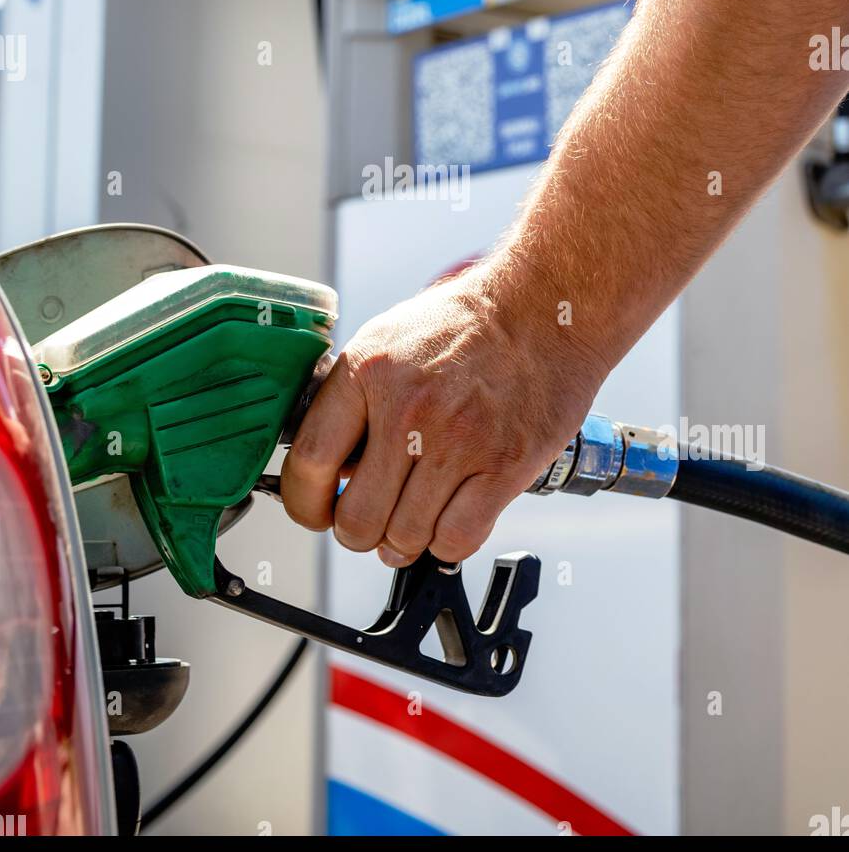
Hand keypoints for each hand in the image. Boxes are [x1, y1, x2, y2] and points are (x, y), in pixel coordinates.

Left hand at [280, 251, 607, 565]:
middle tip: (372, 523)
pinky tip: (450, 520)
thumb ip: (355, 399)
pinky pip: (457, 539)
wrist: (545, 308)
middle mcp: (408, 408)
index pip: (310, 462)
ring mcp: (457, 440)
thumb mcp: (389, 340)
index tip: (318, 511)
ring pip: (405, 537)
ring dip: (404, 543)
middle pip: (357, 517)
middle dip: (359, 532)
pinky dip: (447, 542)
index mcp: (368, 371)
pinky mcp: (504, 465)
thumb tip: (331, 467)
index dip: (306, 503)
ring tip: (413, 523)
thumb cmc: (467, 325)